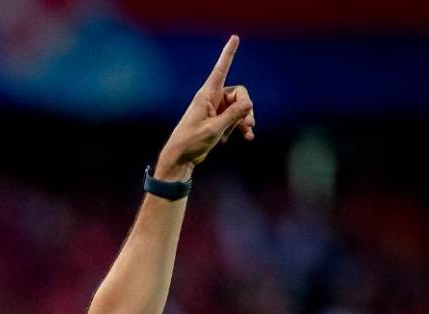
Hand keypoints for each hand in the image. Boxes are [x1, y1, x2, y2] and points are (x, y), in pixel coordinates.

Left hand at [155, 35, 255, 180]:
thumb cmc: (191, 142)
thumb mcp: (214, 129)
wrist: (180, 159)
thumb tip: (249, 104)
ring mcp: (215, 111)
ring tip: (249, 132)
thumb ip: (232, 116)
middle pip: (238, 94)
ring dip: (244, 119)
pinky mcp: (217, 122)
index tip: (235, 38)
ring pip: (238, 108)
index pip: (220, 70)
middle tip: (250, 122)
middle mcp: (212, 100)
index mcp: (207, 95)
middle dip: (246, 107)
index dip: (228, 54)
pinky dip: (240, 127)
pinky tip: (246, 137)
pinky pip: (234, 119)